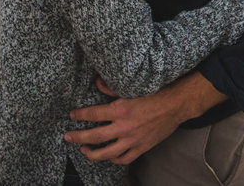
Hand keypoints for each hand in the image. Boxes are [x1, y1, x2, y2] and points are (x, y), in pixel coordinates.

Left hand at [64, 72, 226, 163]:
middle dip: (77, 137)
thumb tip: (96, 83)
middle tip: (68, 136)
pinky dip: (113, 159)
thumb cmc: (156, 93)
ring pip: (106, 153)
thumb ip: (112, 87)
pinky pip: (123, 158)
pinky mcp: (141, 147)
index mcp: (121, 110)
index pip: (93, 115)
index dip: (79, 115)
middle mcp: (124, 127)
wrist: (176, 105)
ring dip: (92, 153)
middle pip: (94, 137)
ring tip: (83, 150)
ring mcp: (132, 140)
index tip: (71, 115)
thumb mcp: (133, 86)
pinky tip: (107, 156)